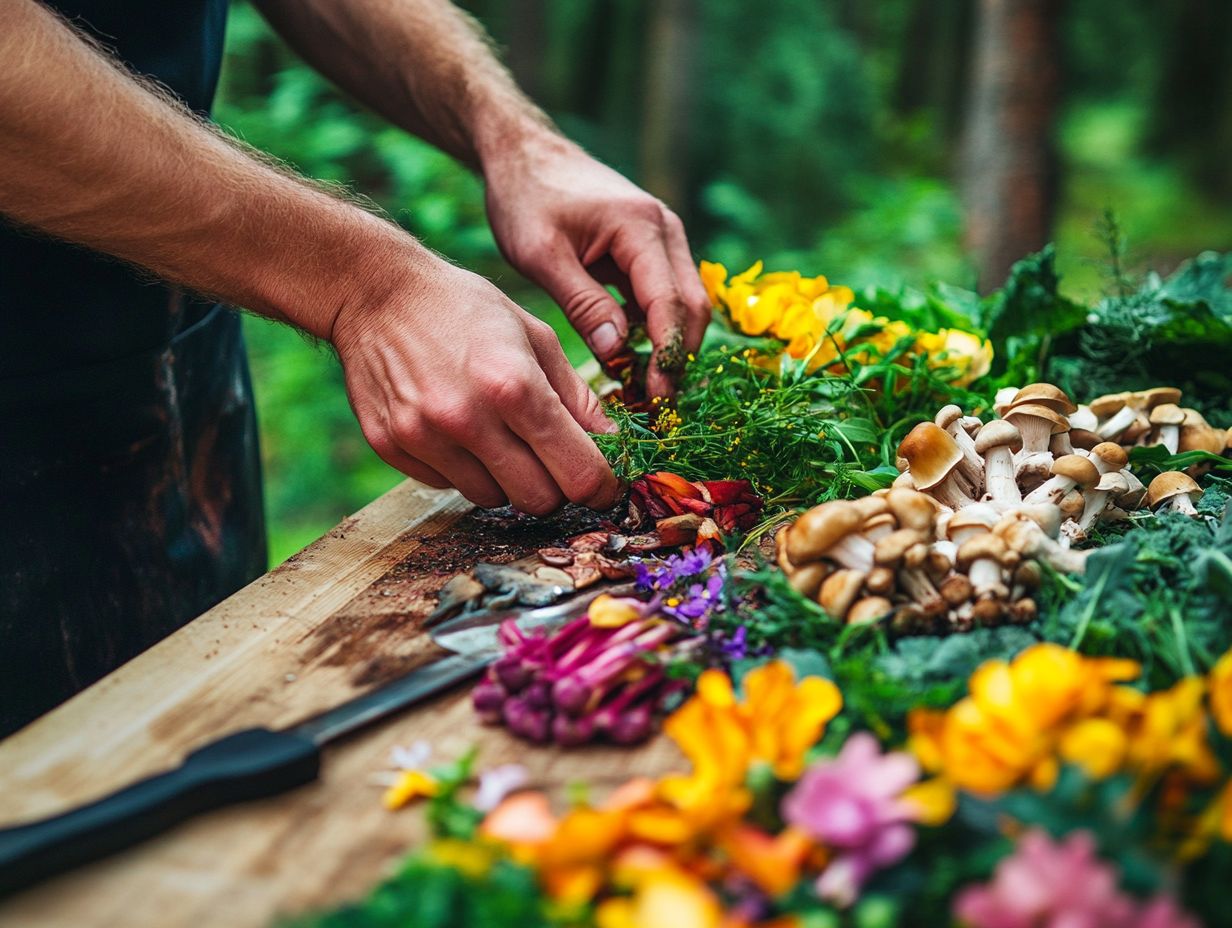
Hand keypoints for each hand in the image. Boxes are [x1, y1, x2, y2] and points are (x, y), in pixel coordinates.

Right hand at [331, 255, 621, 513]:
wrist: (375, 293)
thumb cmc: (465, 308)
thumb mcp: (536, 336)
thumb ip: (577, 397)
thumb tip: (613, 444)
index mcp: (515, 386)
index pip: (579, 473)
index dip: (602, 487)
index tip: (605, 484)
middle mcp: (468, 419)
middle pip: (540, 500)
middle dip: (556, 486)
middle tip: (552, 459)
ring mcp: (425, 437)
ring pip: (494, 500)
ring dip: (508, 479)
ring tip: (498, 435)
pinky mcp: (393, 447)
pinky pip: (449, 486)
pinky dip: (465, 470)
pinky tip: (457, 429)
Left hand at [483, 133, 710, 397]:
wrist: (522, 153)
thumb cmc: (525, 198)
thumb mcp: (543, 254)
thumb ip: (583, 303)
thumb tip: (618, 352)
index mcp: (641, 227)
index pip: (670, 303)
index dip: (667, 356)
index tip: (656, 399)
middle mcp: (665, 229)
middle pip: (692, 307)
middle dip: (678, 358)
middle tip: (655, 405)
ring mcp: (663, 237)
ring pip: (685, 303)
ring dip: (669, 346)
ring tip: (643, 390)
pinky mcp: (650, 249)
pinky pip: (665, 295)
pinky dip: (655, 328)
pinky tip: (630, 359)